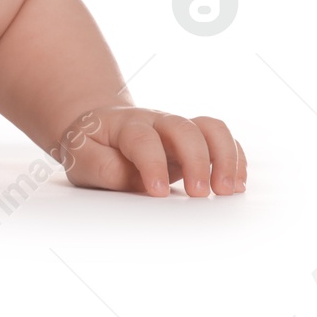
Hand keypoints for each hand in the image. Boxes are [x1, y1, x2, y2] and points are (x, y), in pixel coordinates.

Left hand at [54, 105, 246, 196]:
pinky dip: (235, 158)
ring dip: (224, 157)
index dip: (152, 164)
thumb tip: (135, 181)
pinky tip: (236, 183)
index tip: (157, 192)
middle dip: (196, 160)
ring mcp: (177, 129)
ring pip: (210, 128)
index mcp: (123, 124)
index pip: (142, 138)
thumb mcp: (80, 156)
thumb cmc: (89, 146)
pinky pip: (222, 139)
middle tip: (199, 194)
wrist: (99, 128)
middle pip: (183, 128)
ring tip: (227, 190)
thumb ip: (103, 168)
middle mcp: (155, 122)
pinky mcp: (194, 140)